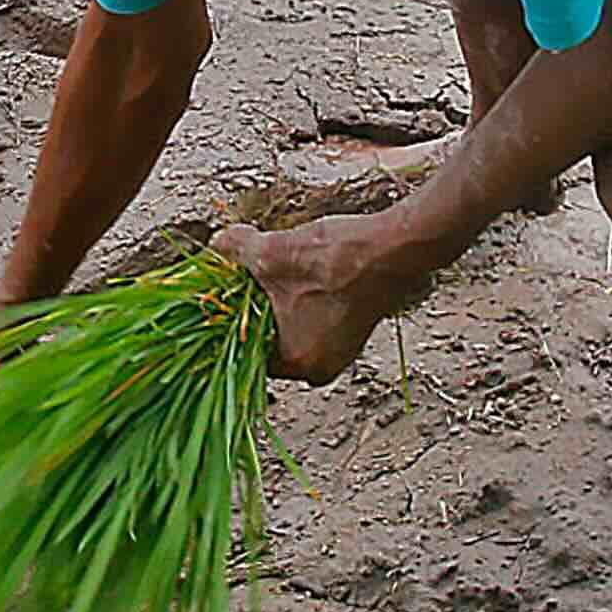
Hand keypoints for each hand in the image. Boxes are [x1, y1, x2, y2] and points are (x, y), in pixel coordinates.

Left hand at [215, 211, 428, 386]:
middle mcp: (320, 367)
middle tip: (246, 280)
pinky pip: (314, 322)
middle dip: (256, 309)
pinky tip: (301, 272)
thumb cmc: (337, 259)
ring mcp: (340, 351)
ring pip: (292, 329)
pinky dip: (303, 301)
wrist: (394, 248)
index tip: (223, 296)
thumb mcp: (271, 252)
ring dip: (280, 303)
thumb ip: (234, 251)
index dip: (229, 320)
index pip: (244, 352)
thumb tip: (216, 245)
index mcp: (297, 363)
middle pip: (268, 340)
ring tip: (274, 271)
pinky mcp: (353, 331)